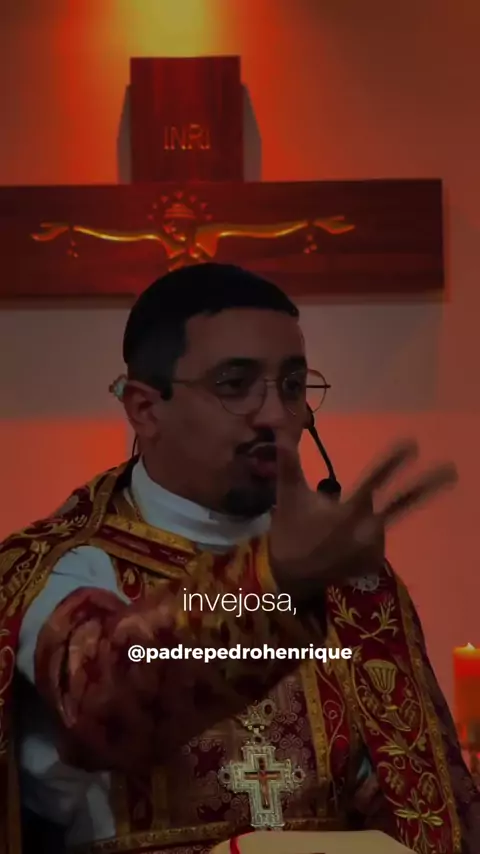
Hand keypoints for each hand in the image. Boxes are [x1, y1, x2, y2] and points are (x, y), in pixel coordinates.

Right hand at [269, 439, 456, 597]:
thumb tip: (282, 432)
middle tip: (451, 470)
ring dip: (368, 518)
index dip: (393, 464)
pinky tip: (345, 542)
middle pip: (400, 504)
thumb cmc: (290, 531)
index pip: (374, 482)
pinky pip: (376, 540)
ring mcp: (372, 550)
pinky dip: (365, 535)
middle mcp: (365, 531)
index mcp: (347, 513)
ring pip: (380, 520)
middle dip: (425, 487)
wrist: (290, 576)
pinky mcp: (372, 563)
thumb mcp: (289, 496)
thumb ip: (289, 464)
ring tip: (338, 529)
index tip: (412, 445)